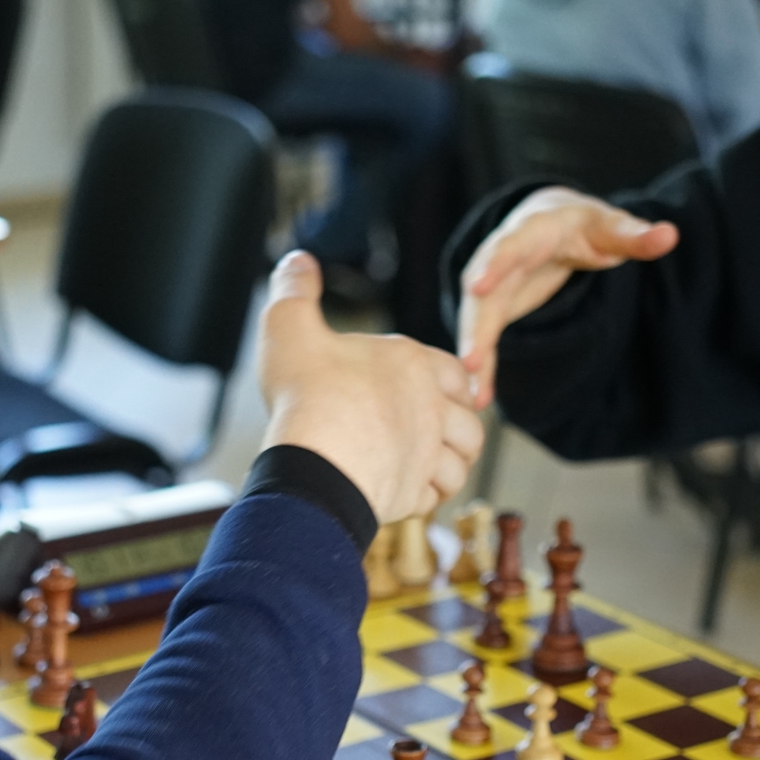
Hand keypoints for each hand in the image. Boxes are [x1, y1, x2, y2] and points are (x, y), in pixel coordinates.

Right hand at [259, 252, 484, 523]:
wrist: (314, 462)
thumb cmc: (306, 398)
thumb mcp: (290, 327)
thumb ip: (295, 291)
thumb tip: (296, 260)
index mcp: (412, 364)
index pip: (456, 372)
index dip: (450, 381)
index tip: (439, 390)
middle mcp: (430, 410)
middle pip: (469, 423)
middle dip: (457, 429)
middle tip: (436, 434)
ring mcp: (427, 455)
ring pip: (460, 465)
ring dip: (448, 467)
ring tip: (425, 467)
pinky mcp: (413, 494)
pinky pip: (433, 499)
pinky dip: (424, 498)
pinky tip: (403, 491)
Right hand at [456, 187, 680, 408]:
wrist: (552, 226)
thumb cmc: (581, 225)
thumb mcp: (609, 226)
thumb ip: (634, 235)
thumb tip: (670, 236)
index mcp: (531, 231)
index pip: (509, 246)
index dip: (493, 265)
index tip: (477, 288)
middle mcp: (502, 258)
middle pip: (483, 291)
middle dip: (474, 324)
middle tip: (470, 358)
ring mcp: (495, 287)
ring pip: (478, 321)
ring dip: (474, 354)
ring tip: (472, 390)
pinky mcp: (496, 311)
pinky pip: (486, 339)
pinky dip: (482, 367)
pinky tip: (480, 396)